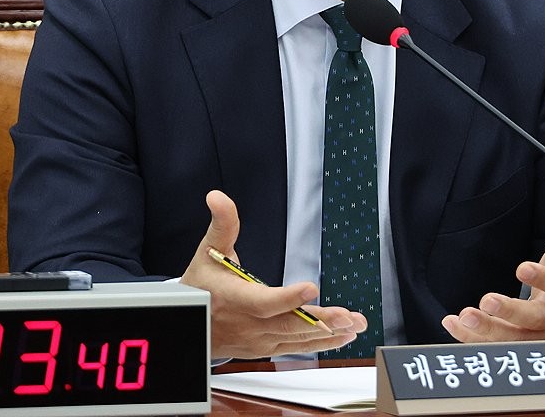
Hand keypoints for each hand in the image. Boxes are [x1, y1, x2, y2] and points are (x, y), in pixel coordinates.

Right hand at [181, 190, 366, 357]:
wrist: (191, 325)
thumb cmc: (201, 287)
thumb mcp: (209, 251)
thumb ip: (222, 224)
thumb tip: (217, 197)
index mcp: (236, 299)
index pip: (264, 302)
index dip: (288, 297)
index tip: (311, 287)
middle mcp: (250, 323)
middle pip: (288, 324)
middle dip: (321, 320)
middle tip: (348, 316)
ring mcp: (260, 340)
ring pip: (297, 339)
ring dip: (329, 333)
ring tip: (354, 325)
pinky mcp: (267, 347)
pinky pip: (296, 347)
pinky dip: (320, 343)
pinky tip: (341, 336)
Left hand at [441, 188, 544, 341]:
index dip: (543, 279)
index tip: (522, 268)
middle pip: (535, 319)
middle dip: (511, 311)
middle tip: (487, 300)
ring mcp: (541, 339)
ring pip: (515, 340)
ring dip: (488, 331)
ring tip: (464, 316)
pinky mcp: (524, 349)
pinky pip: (498, 347)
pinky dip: (474, 340)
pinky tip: (454, 324)